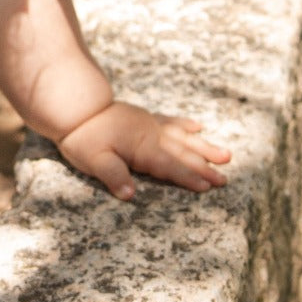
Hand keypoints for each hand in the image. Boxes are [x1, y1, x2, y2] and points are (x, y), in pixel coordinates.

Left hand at [57, 101, 230, 200]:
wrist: (75, 106)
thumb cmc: (82, 138)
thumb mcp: (93, 160)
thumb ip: (113, 176)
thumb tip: (130, 195)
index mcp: (141, 148)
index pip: (169, 166)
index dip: (188, 177)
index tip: (208, 186)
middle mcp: (151, 135)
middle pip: (182, 154)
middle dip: (205, 167)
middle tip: (225, 178)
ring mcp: (149, 124)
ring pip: (182, 137)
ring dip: (203, 147)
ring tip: (226, 155)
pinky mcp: (144, 118)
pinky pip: (170, 121)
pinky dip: (184, 125)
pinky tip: (198, 127)